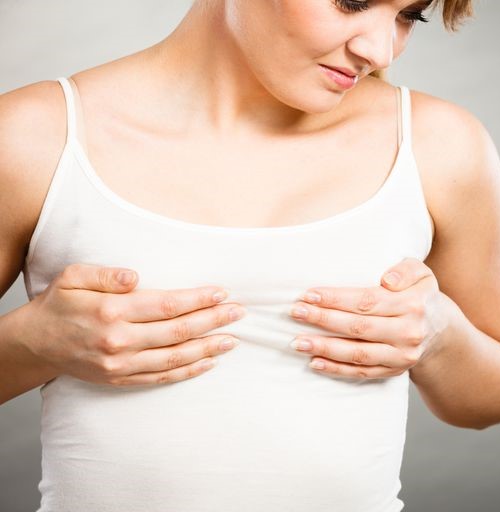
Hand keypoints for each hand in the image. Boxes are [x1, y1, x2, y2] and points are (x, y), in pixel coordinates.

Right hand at [18, 263, 244, 386]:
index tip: (222, 293)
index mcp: (112, 312)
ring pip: (174, 358)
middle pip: (178, 332)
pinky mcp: (121, 380)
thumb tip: (135, 277)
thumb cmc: (59, 304)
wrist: (35, 343)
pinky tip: (208, 363)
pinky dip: (187, 371)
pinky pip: (161, 377)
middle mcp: (120, 341)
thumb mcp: (73, 277)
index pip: (167, 305)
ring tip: (232, 340)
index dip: (198, 300)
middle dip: (213, 321)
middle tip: (239, 313)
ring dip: (207, 349)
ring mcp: (121, 365)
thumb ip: (105, 275)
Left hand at [288, 257, 450, 378]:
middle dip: (323, 320)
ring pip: (358, 354)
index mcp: (413, 304)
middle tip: (296, 313)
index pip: (367, 301)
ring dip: (325, 348)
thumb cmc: (419, 294)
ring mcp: (402, 356)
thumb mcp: (421, 272)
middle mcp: (409, 332)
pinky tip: (314, 362)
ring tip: (297, 342)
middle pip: (359, 327)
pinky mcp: (394, 371)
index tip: (310, 294)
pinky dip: (337, 370)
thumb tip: (386, 280)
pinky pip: (362, 373)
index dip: (336, 299)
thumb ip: (405, 269)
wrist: (440, 329)